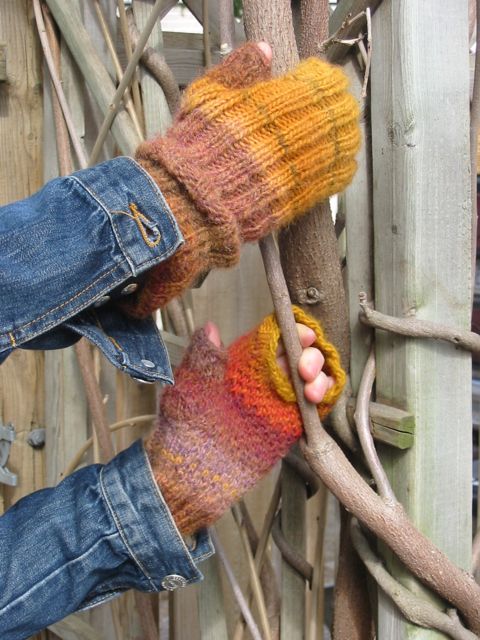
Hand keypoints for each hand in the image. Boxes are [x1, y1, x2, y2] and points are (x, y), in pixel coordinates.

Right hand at [122, 41, 359, 317]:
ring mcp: (294, 170)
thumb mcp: (206, 97)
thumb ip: (237, 70)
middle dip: (340, 105)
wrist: (188, 200)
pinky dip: (343, 168)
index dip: (323, 79)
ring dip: (347, 135)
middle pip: (334, 114)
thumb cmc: (191, 149)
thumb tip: (264, 49)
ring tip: (345, 129)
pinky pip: (332, 180)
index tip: (322, 79)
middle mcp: (286, 137)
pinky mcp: (295, 199)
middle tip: (340, 103)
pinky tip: (345, 160)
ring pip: (339, 146)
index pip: (315, 84)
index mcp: (266, 106)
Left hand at [146, 307, 344, 534]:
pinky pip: (316, 407)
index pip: (275, 336)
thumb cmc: (184, 426)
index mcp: (242, 363)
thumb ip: (201, 356)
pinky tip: (316, 400)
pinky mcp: (289, 427)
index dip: (291, 330)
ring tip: (310, 390)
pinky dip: (326, 397)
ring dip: (321, 375)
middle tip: (303, 369)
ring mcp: (279, 403)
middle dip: (311, 353)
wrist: (191, 473)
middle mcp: (265, 379)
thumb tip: (210, 328)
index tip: (300, 334)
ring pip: (313, 377)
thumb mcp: (188, 386)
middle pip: (301, 353)